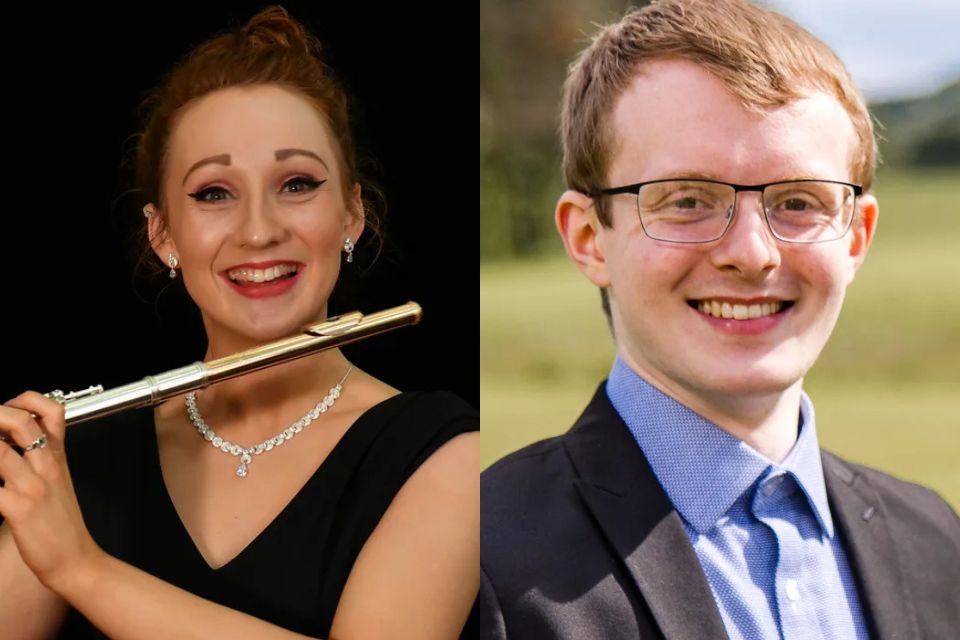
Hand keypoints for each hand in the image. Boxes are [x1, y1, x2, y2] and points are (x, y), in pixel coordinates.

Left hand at [0, 391, 103, 592]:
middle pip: (21, 422)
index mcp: (58, 458)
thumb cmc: (62, 525)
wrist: (76, 559)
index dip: (25, 400)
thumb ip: (39, 461)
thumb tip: (9, 447)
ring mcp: (32, 486)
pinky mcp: (18, 509)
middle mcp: (46, 467)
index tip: (8, 409)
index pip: (51, 411)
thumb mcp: (58, 484)